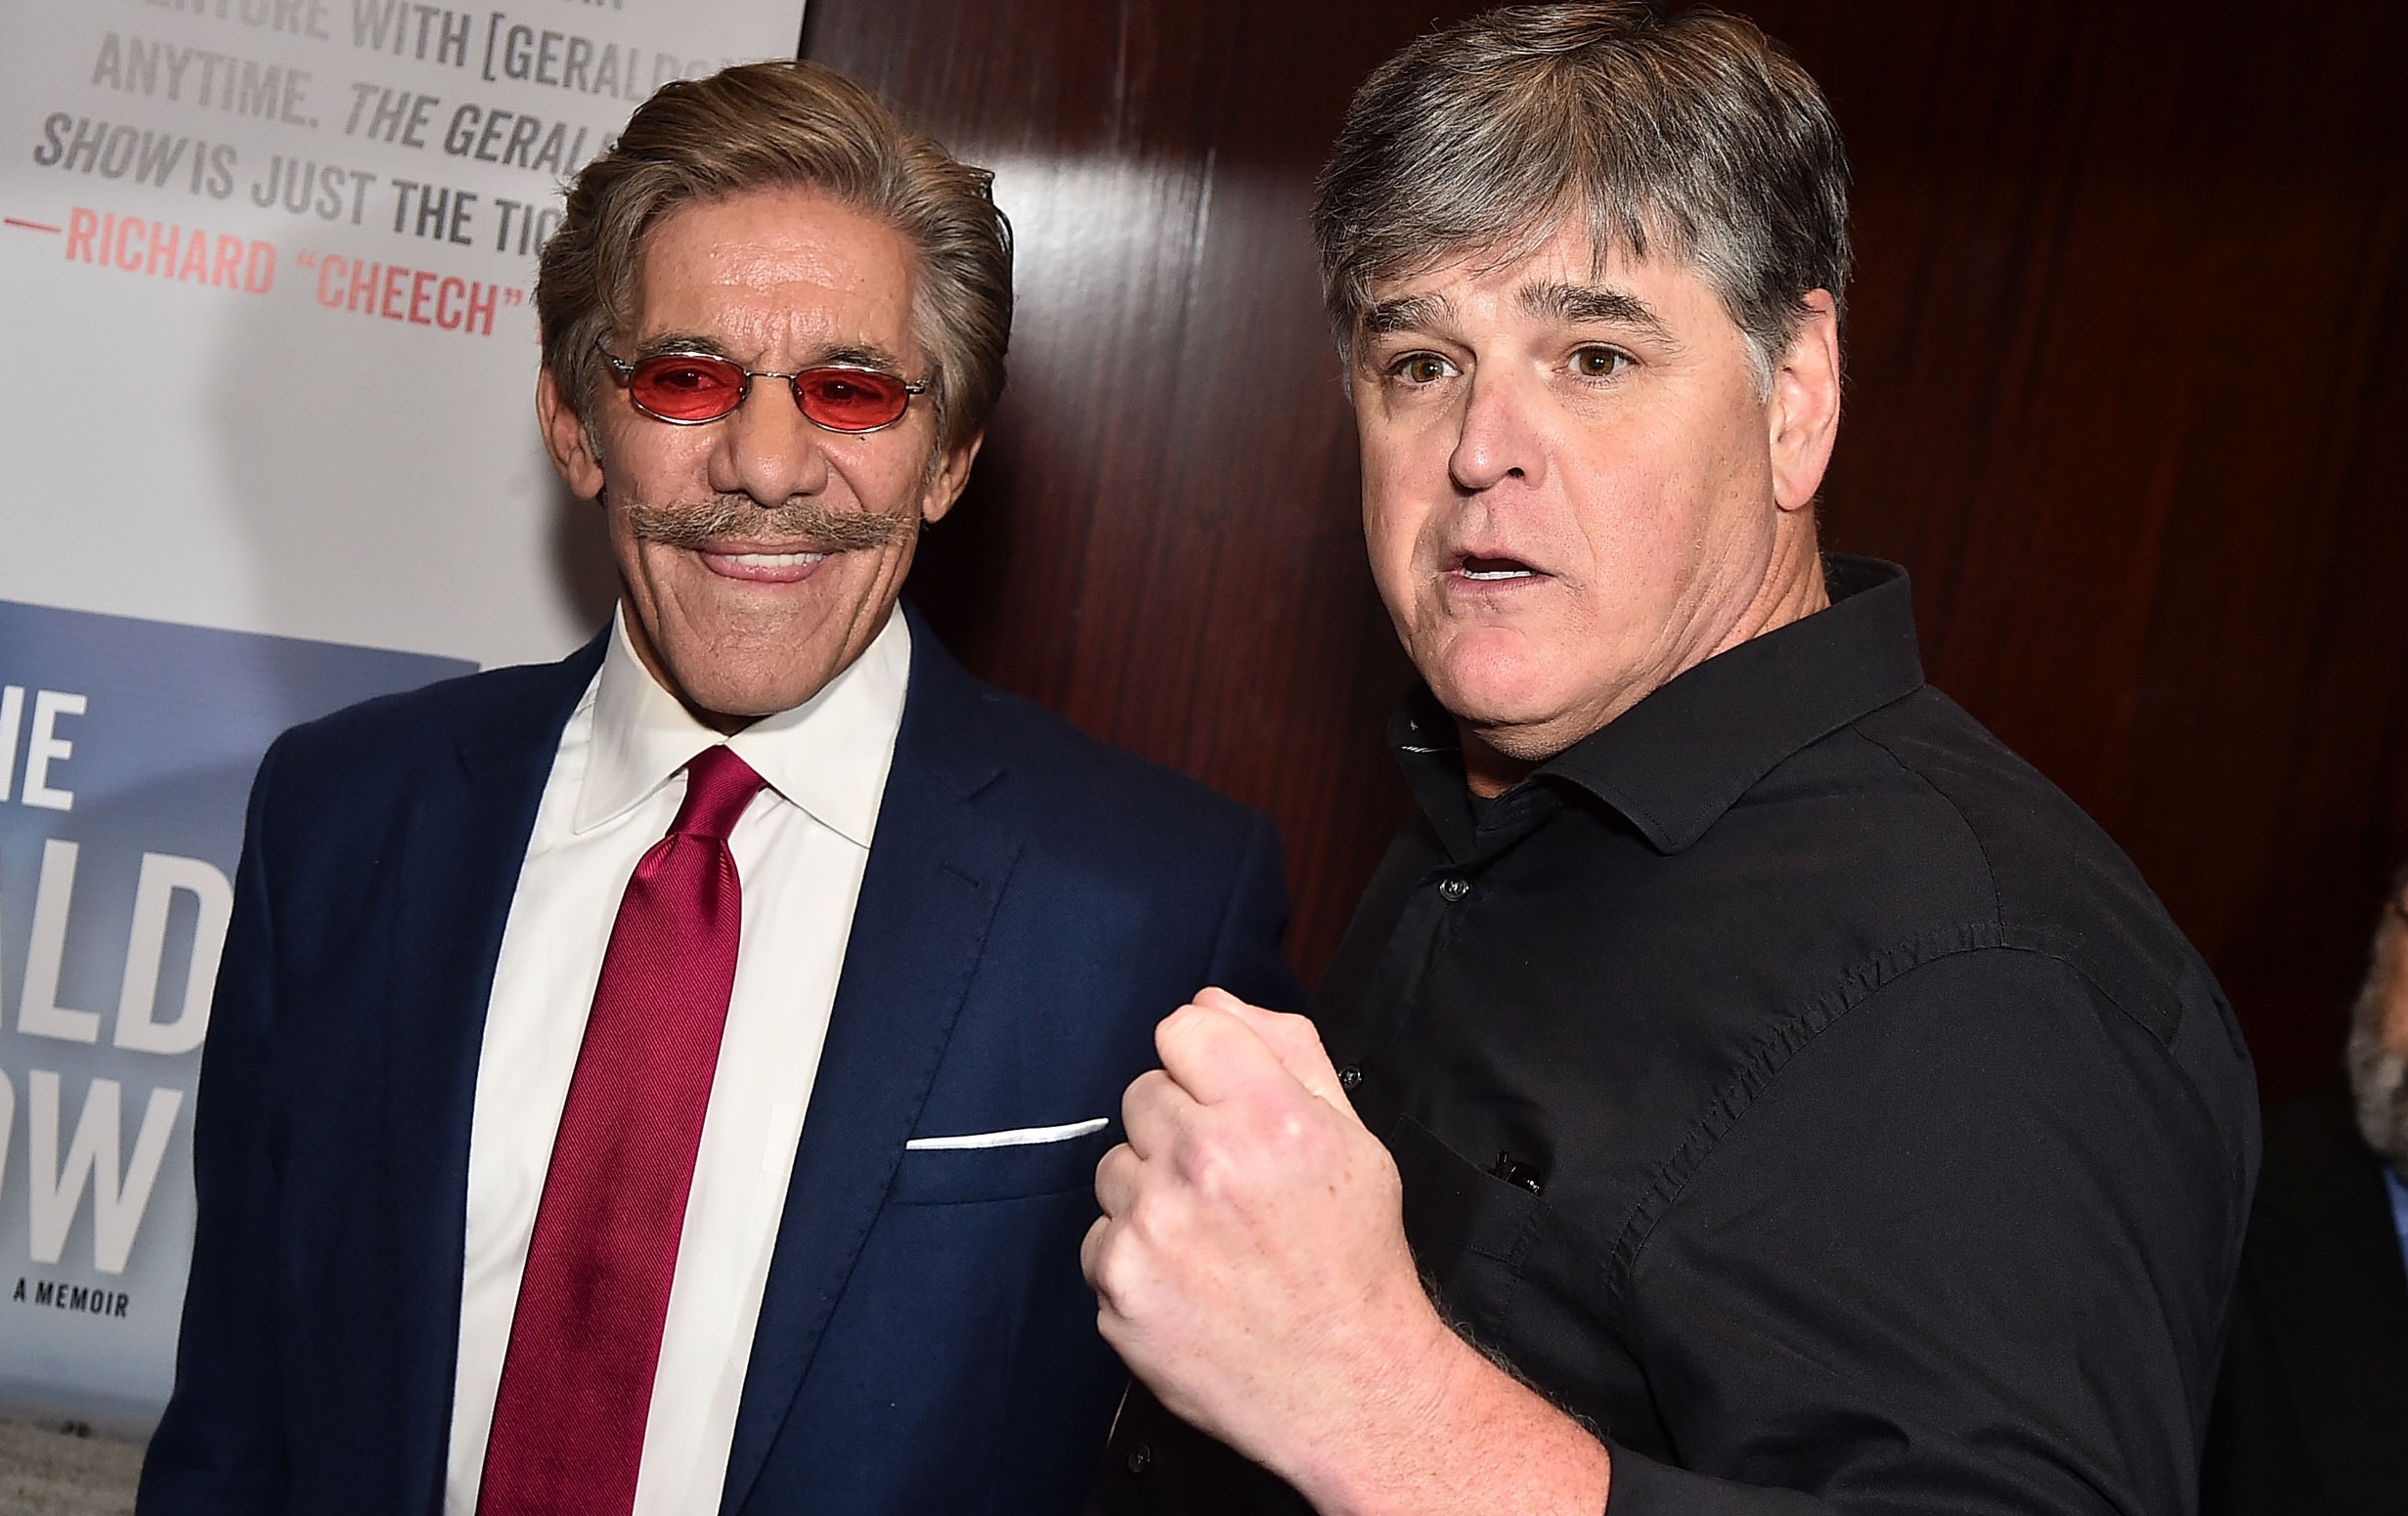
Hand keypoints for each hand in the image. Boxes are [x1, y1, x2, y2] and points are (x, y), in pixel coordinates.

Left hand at [1082, 988, 1458, 1497]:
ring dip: (1150, 1191)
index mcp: (1268, 1115)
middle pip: (1142, 1093)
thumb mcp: (1352, 1138)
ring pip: (1115, 1166)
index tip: (1222, 1101)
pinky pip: (1100, 1239)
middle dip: (1178, 1128)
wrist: (1350, 1386)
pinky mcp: (1118, 1288)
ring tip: (1210, 1237)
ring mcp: (1152, 1228)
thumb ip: (1284, 1051)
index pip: (1182, 1028)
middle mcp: (1203, 1162)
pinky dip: (1134, 1257)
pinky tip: (1188, 1281)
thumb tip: (1210, 1000)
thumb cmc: (1354, 1261)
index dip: (1203, 1063)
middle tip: (1227, 1183)